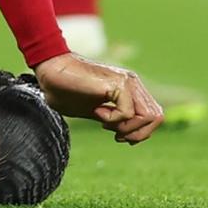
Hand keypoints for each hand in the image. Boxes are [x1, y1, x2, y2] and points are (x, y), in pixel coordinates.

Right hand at [34, 53, 163, 143]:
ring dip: (127, 128)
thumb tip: (128, 136)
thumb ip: (114, 119)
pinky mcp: (118, 84)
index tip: (116, 134)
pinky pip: (127, 114)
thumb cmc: (64, 90)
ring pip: (148, 117)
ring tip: (104, 122)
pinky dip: (112, 120)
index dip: (140, 131)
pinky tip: (96, 111)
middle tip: (114, 133)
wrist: (50, 72)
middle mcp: (133, 83)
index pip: (153, 115)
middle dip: (137, 134)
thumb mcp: (96, 111)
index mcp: (130, 88)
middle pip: (156, 118)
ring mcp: (128, 82)